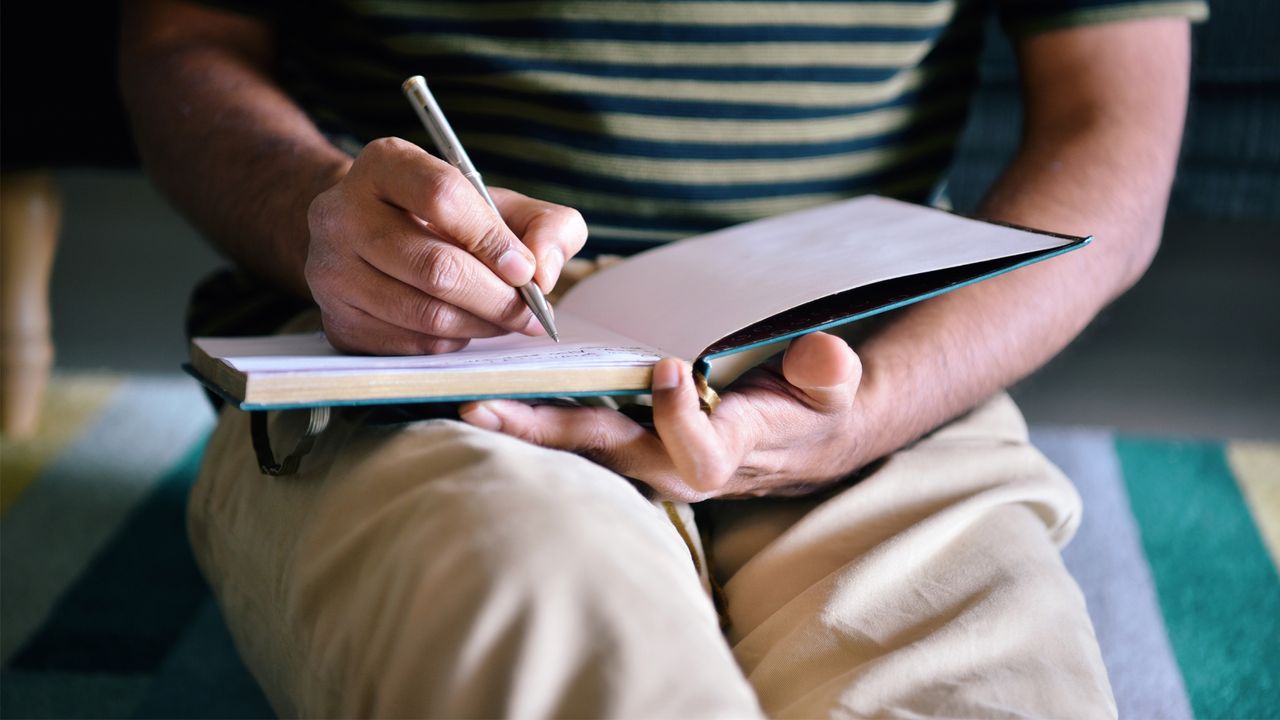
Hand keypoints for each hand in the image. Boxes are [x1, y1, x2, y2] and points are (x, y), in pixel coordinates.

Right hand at [305, 137, 586, 354]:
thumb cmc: (449, 221)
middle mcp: (342, 214)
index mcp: (384, 165)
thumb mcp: (502, 205)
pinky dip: (452, 342)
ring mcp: (331, 271)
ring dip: (481, 326)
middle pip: (436, 267)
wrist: (371, 239)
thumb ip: (547, 225)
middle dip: (498, 298)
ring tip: (505, 320)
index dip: (493, 238)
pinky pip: (412, 344)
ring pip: (427, 315)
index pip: (442, 196)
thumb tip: (544, 271)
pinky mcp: (337, 321)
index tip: (526, 270)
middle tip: (532, 313)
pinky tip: (464, 327)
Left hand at [460, 332, 875, 500]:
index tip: (668, 367)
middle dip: (549, 432)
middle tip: (488, 408)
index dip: (682, 418)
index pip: (700, 452)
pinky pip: (578, 435)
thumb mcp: (834, 387)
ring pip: (582, 449)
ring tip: (472, 404)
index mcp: (730, 451)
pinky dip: (538, 416)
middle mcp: (678, 467)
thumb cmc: (813, 406)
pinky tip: (497, 394)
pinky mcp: (628, 446)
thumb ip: (828, 375)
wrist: (798, 438)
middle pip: (609, 455)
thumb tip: (822, 358)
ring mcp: (647, 460)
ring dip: (527, 428)